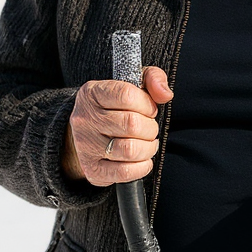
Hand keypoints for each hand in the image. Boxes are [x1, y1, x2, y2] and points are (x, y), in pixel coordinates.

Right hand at [62, 68, 172, 184]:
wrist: (86, 135)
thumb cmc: (115, 107)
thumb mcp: (130, 84)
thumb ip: (152, 79)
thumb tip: (165, 94)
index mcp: (92, 93)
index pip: (126, 95)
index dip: (146, 104)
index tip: (149, 109)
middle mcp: (85, 119)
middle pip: (131, 124)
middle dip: (150, 128)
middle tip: (149, 128)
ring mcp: (87, 146)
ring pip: (130, 150)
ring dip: (148, 148)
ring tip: (148, 143)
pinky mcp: (93, 169)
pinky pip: (126, 172)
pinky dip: (142, 166)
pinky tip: (142, 158)